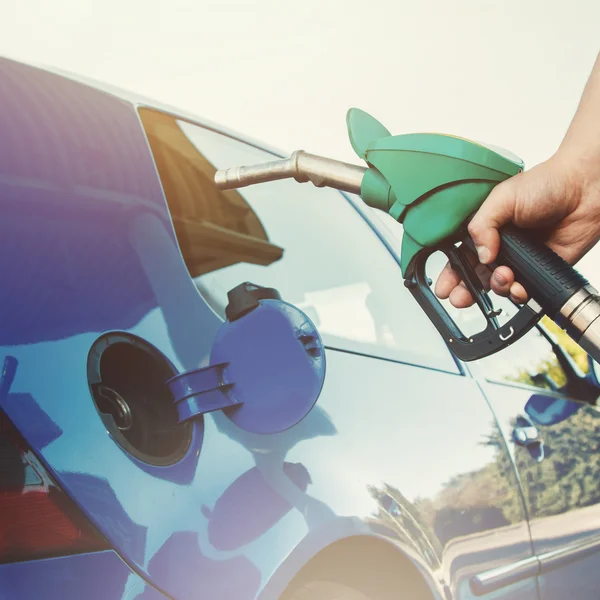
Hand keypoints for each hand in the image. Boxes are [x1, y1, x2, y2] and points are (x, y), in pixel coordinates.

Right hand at [435, 151, 599, 307]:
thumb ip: (482, 225)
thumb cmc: (547, 184)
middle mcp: (500, 247)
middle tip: (460, 297)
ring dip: (497, 287)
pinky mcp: (539, 271)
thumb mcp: (502, 198)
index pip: (461, 257)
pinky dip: (518, 293)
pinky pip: (523, 291)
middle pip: (475, 277)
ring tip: (504, 276)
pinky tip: (519, 285)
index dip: (451, 274)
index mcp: (486, 230)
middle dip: (465, 291)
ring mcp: (519, 261)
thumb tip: (480, 254)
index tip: (445, 287)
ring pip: (497, 286)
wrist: (585, 189)